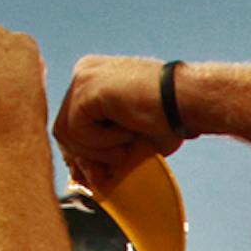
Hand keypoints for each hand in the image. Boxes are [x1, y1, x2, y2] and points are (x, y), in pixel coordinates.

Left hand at [53, 55, 180, 189]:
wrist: (187, 101)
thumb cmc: (167, 120)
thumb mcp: (125, 138)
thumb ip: (99, 150)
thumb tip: (78, 177)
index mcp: (92, 80)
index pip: (69, 123)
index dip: (80, 154)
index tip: (93, 176)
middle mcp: (84, 73)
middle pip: (62, 129)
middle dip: (83, 158)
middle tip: (103, 175)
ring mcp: (83, 78)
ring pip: (67, 133)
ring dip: (97, 150)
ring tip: (126, 144)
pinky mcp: (87, 88)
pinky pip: (77, 130)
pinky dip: (101, 143)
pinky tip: (126, 133)